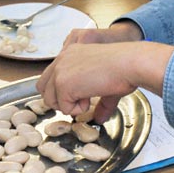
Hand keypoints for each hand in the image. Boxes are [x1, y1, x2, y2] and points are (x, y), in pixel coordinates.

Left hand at [38, 22, 171, 122]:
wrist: (129, 63)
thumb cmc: (124, 68)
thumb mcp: (105, 82)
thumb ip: (99, 101)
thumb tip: (99, 119)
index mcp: (69, 53)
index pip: (50, 76)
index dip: (61, 91)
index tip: (79, 95)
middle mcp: (61, 59)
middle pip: (43, 89)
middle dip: (60, 100)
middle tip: (81, 100)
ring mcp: (60, 71)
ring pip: (51, 101)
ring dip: (69, 105)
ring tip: (88, 97)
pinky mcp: (63, 84)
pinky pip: (64, 108)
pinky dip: (78, 109)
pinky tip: (91, 97)